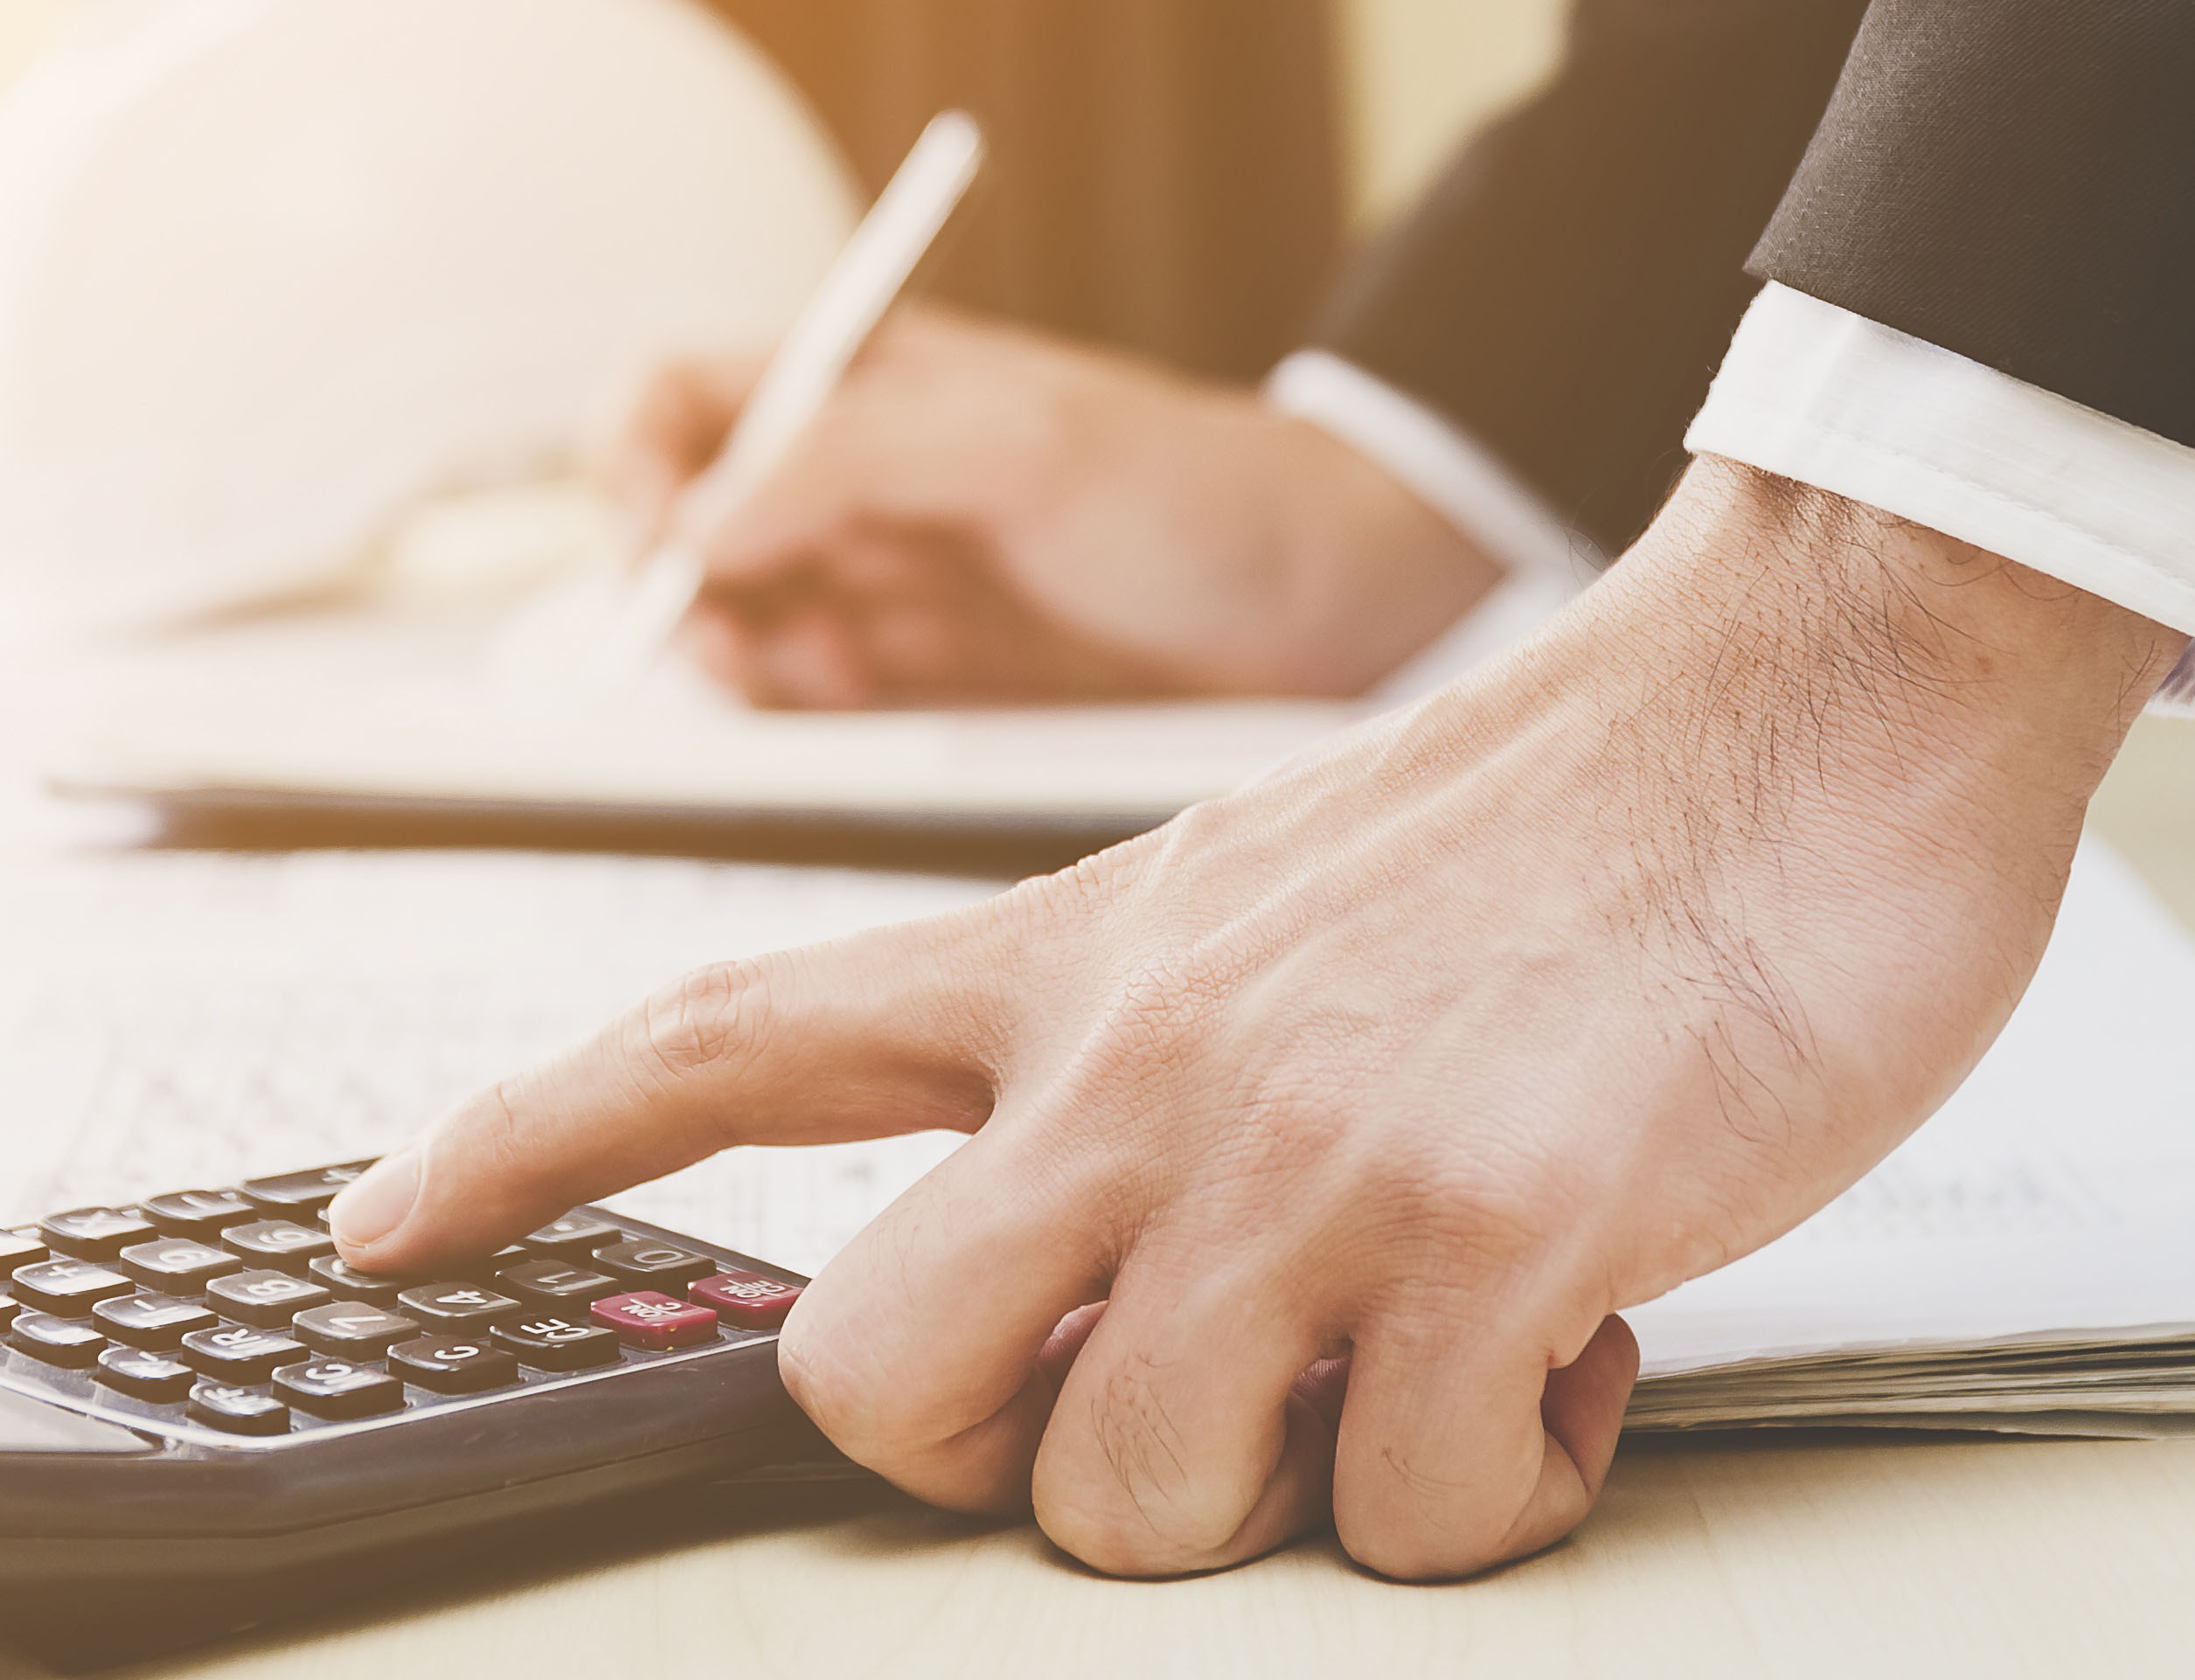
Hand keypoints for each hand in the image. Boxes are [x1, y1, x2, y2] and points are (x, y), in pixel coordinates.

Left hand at [330, 459, 2179, 1576]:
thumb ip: (1137, 1053)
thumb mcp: (1273, 889)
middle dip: (985, 1452)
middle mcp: (1138, 1063)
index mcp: (1074, 956)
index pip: (720, 1036)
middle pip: (869, 1380)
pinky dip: (1500, 1478)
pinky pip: (1415, 1517)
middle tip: (1169, 1385)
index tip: (384, 1225)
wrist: (1810, 678)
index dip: (525, 1140)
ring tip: (1432, 1329)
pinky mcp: (1484, 1235)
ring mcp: (1299, 1158)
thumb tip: (1084, 1281)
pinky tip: (1574, 1328)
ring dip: (1289, 1482)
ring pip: (1129, 1499)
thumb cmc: (1572, 810)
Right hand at [605, 302, 1502, 706]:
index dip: (632, 461)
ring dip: (734, 660)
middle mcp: (849, 480)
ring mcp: (877, 585)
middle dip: (675, 588)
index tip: (655, 542)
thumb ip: (850, 463)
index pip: (678, 397)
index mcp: (860, 380)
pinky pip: (802, 706)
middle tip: (720, 648)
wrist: (1325, 604)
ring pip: (731, 625)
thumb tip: (698, 519)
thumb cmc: (1193, 488)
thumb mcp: (1022, 446)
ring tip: (806, 678)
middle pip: (681, 527)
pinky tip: (846, 710)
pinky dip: (795, 716)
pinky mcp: (914, 686)